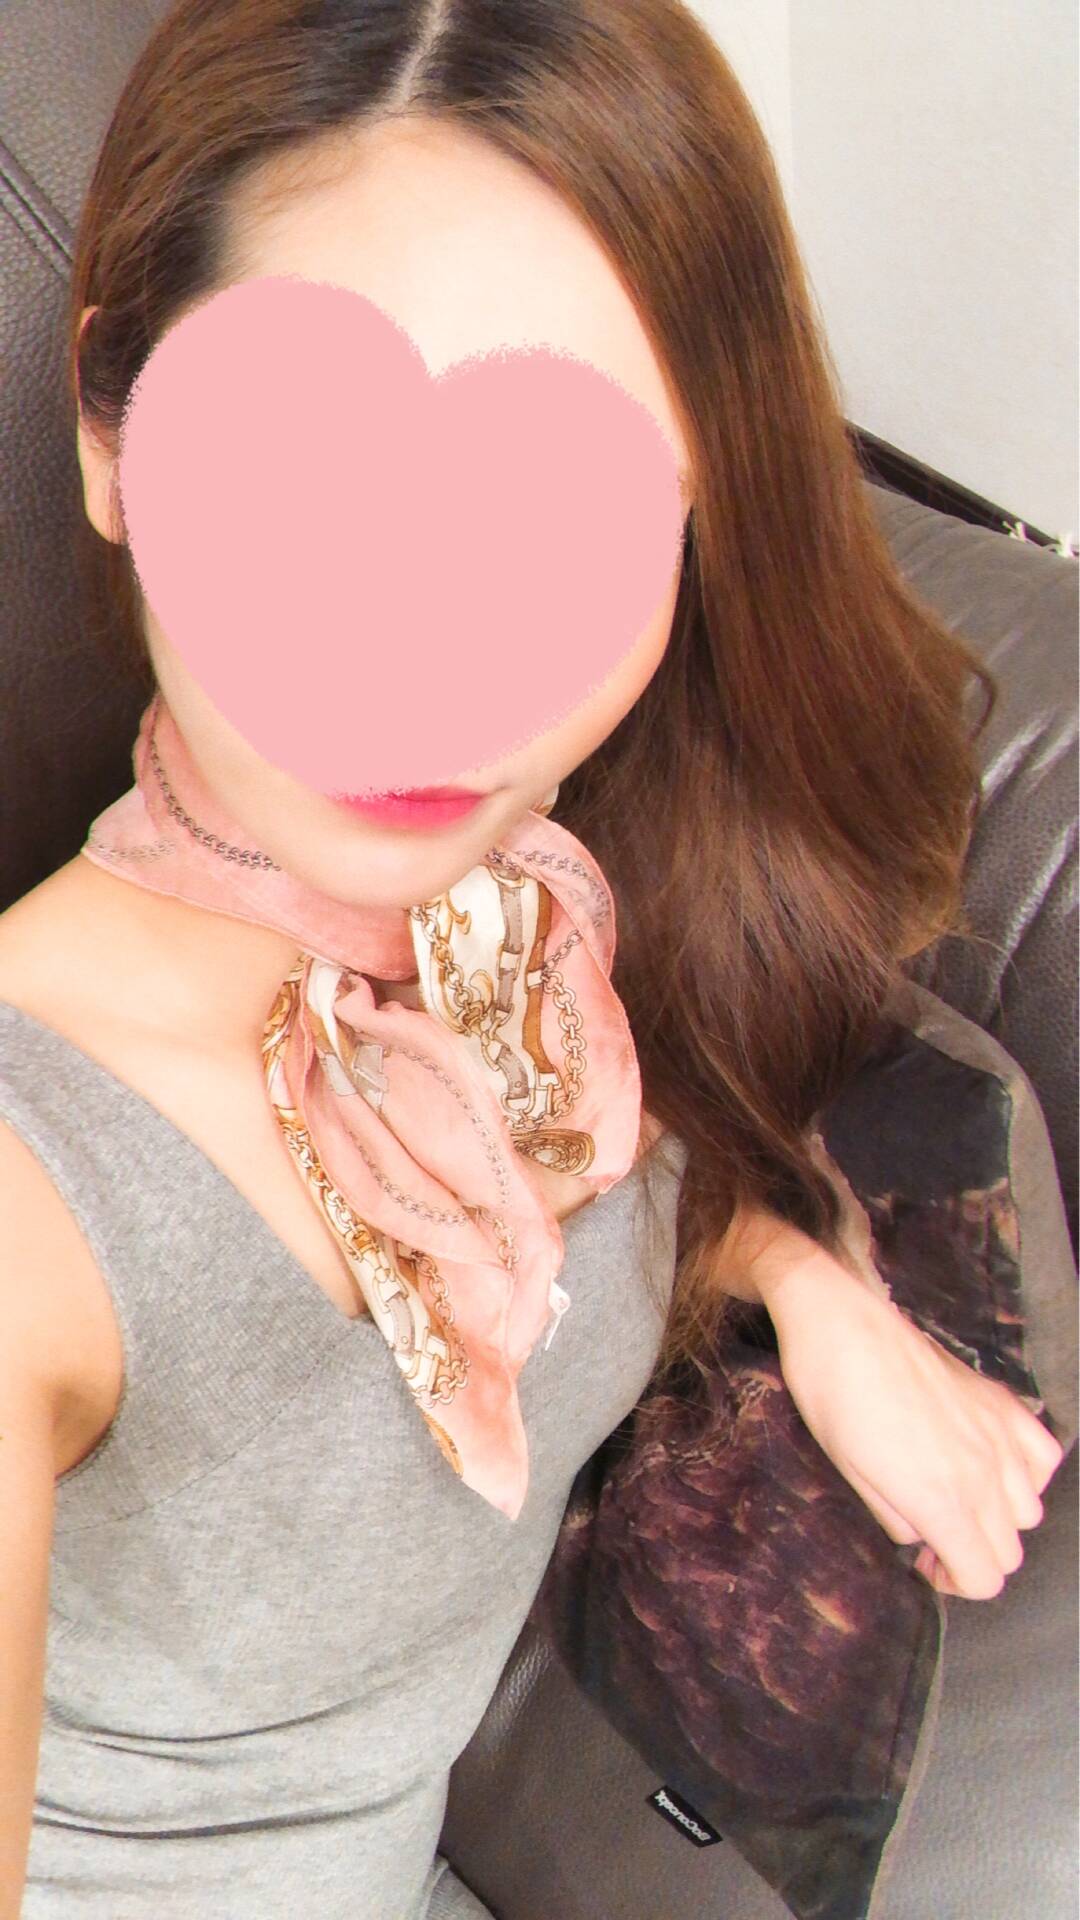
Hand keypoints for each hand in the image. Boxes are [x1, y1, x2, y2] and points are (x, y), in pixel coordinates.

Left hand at [760, 1244, 1064, 1598]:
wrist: (841, 1323)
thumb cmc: (832, 1398)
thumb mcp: (851, 1476)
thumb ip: (898, 1520)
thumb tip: (922, 1536)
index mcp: (941, 1499)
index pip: (985, 1578)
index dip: (955, 1583)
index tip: (925, 1563)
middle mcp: (983, 1472)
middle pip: (1010, 1550)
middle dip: (974, 1555)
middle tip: (933, 1534)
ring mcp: (997, 1433)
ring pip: (1030, 1509)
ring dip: (999, 1518)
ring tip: (959, 1497)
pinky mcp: (1000, 1400)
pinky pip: (1043, 1456)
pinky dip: (1027, 1471)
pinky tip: (991, 1463)